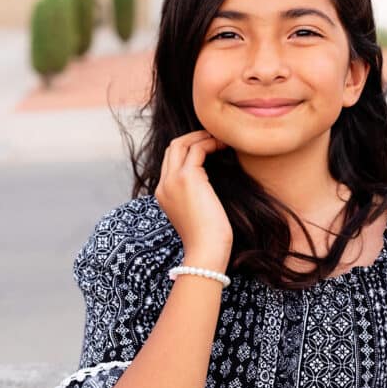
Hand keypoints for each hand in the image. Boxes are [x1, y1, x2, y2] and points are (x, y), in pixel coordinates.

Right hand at [155, 130, 231, 270]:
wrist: (205, 250)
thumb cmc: (207, 237)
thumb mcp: (195, 212)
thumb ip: (195, 194)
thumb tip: (210, 181)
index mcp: (163, 193)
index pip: (171, 160)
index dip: (189, 149)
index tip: (209, 147)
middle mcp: (163, 184)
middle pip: (173, 147)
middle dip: (194, 138)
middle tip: (215, 137)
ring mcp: (172, 180)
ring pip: (181, 144)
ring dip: (202, 137)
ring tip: (221, 139)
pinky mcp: (187, 178)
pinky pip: (196, 149)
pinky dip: (210, 143)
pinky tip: (223, 146)